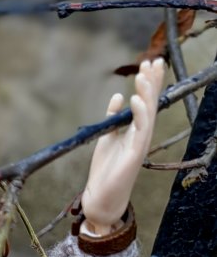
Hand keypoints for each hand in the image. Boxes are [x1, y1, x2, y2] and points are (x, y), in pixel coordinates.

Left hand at [81, 58, 164, 233]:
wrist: (101, 196)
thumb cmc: (106, 169)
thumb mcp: (107, 137)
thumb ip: (113, 117)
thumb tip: (116, 96)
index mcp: (136, 130)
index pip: (145, 101)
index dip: (149, 82)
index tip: (149, 62)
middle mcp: (142, 135)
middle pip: (151, 103)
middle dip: (152, 82)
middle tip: (154, 60)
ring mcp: (140, 144)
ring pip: (148, 114)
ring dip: (146, 93)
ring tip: (143, 74)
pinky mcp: (134, 154)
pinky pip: (139, 131)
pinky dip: (138, 114)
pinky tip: (134, 99)